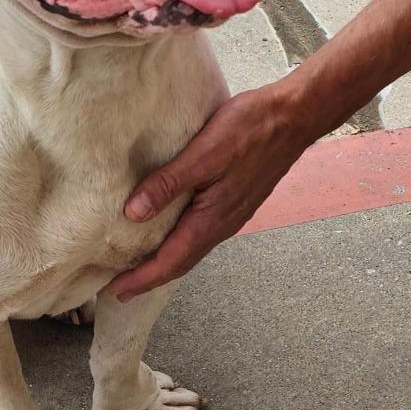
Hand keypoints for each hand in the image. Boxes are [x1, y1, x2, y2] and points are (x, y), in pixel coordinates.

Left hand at [109, 81, 312, 301]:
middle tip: (122, 288)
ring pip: (193, 248)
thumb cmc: (249, 130)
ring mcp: (232, 214)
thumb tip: (132, 213)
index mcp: (212, 218)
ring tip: (142, 263)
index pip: (170, 261)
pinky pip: (203, 233)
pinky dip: (182, 242)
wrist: (293, 118)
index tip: (116, 291)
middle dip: (150, 277)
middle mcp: (223, 224)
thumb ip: (168, 183)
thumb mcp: (202, 154)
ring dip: (166, 260)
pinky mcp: (236, 200)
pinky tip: (172, 229)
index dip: (142, 278)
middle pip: (181, 261)